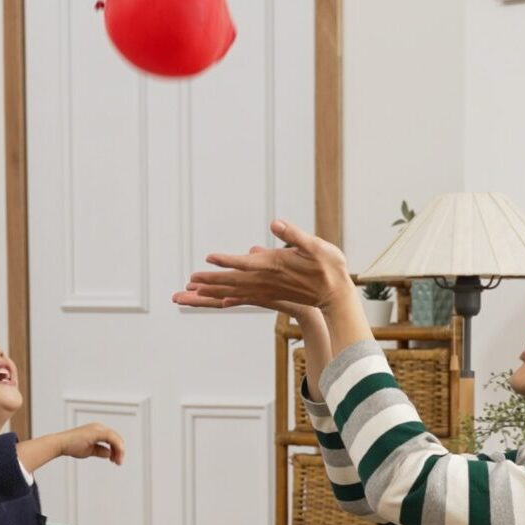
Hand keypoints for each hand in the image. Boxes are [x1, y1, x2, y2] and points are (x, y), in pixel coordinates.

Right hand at [55, 422, 126, 465]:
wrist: (60, 444)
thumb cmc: (71, 446)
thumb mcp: (90, 450)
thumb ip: (100, 451)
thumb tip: (109, 453)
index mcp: (97, 430)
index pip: (112, 439)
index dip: (117, 450)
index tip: (115, 460)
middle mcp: (98, 427)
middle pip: (116, 438)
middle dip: (119, 451)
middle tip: (119, 462)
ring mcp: (97, 428)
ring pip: (115, 438)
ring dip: (119, 450)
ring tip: (118, 461)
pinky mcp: (96, 431)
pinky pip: (111, 438)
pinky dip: (116, 446)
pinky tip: (115, 456)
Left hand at [172, 220, 352, 313]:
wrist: (336, 294)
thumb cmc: (328, 266)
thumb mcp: (314, 245)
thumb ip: (293, 234)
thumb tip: (275, 223)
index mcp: (273, 266)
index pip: (245, 262)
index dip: (226, 260)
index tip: (208, 258)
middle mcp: (266, 280)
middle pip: (232, 281)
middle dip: (209, 282)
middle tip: (188, 284)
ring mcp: (267, 290)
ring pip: (235, 291)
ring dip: (213, 292)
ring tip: (194, 293)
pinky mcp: (272, 295)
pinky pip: (247, 298)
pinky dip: (232, 299)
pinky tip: (222, 302)